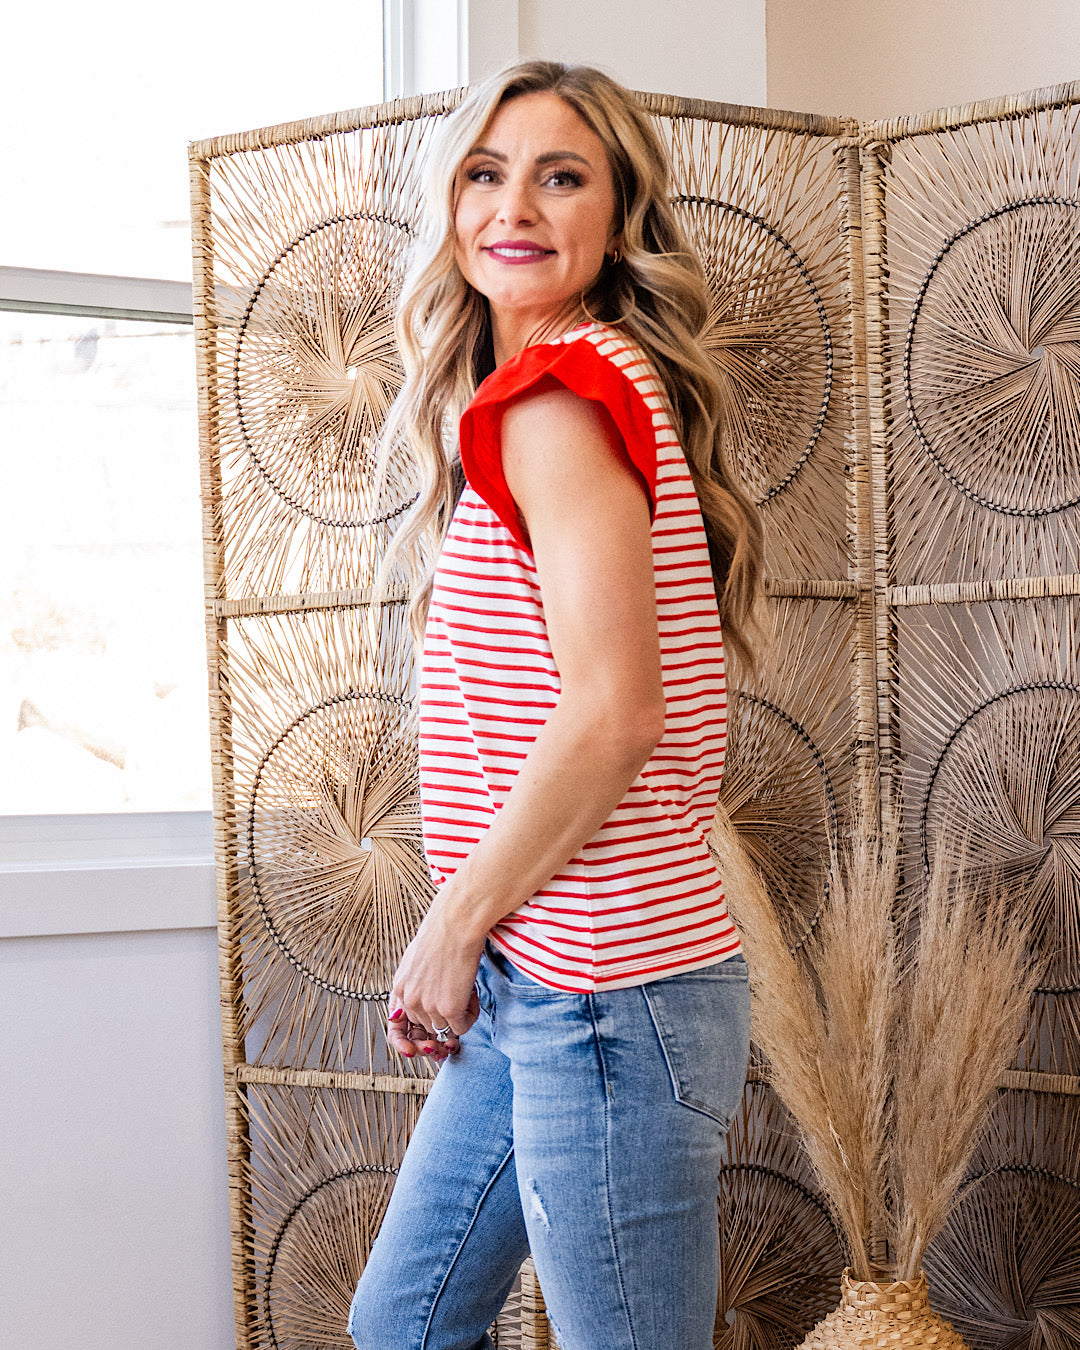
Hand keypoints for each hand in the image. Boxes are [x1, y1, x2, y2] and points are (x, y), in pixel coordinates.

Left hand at [387, 895, 484, 1062]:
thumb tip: (425, 1006)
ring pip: (446, 1029)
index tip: (423, 1042)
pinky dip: (471, 1015)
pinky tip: (472, 993)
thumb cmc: (443, 933)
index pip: (398, 1025)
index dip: (410, 1038)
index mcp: (400, 987)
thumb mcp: (418, 960)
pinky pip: (462, 1028)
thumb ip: (416, 984)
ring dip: (460, 1014)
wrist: (456, 922)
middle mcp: (410, 999)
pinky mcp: (449, 1007)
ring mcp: (428, 1005)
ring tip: (466, 988)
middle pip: (428, 1027)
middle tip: (458, 996)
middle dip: (445, 1017)